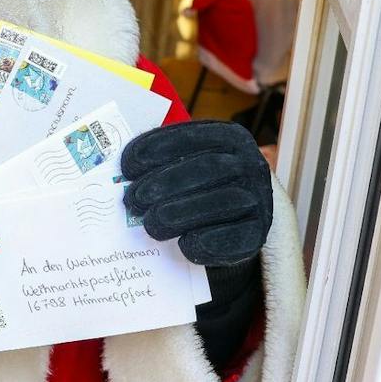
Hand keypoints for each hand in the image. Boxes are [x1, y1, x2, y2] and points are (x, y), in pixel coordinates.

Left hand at [121, 121, 272, 266]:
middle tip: (133, 201)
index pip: (191, 136)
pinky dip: (207, 241)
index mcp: (228, 138)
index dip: (156, 149)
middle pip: (208, 168)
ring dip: (180, 214)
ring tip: (151, 224)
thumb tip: (120, 175)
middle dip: (164, 184)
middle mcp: (250, 163)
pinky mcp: (259, 233)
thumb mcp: (182, 169)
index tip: (126, 168)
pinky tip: (184, 245)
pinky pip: (235, 238)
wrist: (230, 228)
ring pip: (223, 201)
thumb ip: (160, 165)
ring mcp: (259, 198)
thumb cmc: (197, 192)